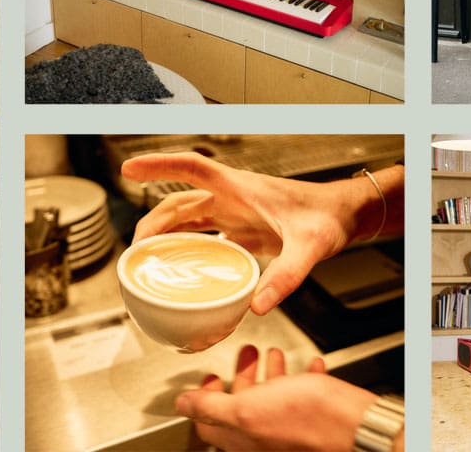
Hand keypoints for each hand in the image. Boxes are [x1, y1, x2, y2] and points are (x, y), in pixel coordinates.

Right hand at [122, 154, 396, 313]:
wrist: (341, 216)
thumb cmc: (325, 218)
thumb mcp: (309, 247)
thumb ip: (286, 275)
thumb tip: (258, 305)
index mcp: (239, 188)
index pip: (190, 167)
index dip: (157, 165)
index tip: (129, 167)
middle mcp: (230, 197)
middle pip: (179, 202)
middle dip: (152, 221)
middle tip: (135, 250)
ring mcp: (233, 212)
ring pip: (187, 219)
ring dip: (164, 235)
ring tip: (145, 260)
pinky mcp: (239, 228)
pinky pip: (202, 235)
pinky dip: (185, 248)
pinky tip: (178, 269)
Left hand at [177, 345, 383, 451]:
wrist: (353, 425)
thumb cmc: (306, 419)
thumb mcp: (247, 409)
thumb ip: (212, 407)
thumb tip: (181, 404)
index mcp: (244, 438)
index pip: (212, 423)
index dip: (206, 397)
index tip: (210, 377)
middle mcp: (267, 438)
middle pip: (245, 406)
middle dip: (242, 376)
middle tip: (243, 355)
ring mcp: (291, 430)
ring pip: (274, 399)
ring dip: (271, 372)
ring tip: (273, 353)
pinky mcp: (317, 420)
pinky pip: (306, 397)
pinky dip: (303, 379)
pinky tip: (308, 366)